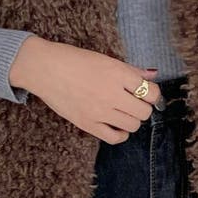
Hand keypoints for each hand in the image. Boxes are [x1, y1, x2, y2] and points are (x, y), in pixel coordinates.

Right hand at [9, 35, 161, 142]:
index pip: (151, 92)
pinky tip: (117, 125)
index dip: (152, 93)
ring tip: (124, 112)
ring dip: (133, 120)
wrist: (44, 68)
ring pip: (133, 126)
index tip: (147, 93)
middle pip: (144, 112)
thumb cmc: (74, 60)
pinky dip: (121, 134)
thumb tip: (152, 75)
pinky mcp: (87, 124)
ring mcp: (99, 111)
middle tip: (134, 102)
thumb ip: (131, 70)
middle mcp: (111, 94)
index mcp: (118, 74)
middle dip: (143, 107)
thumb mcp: (106, 59)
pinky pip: (114, 138)